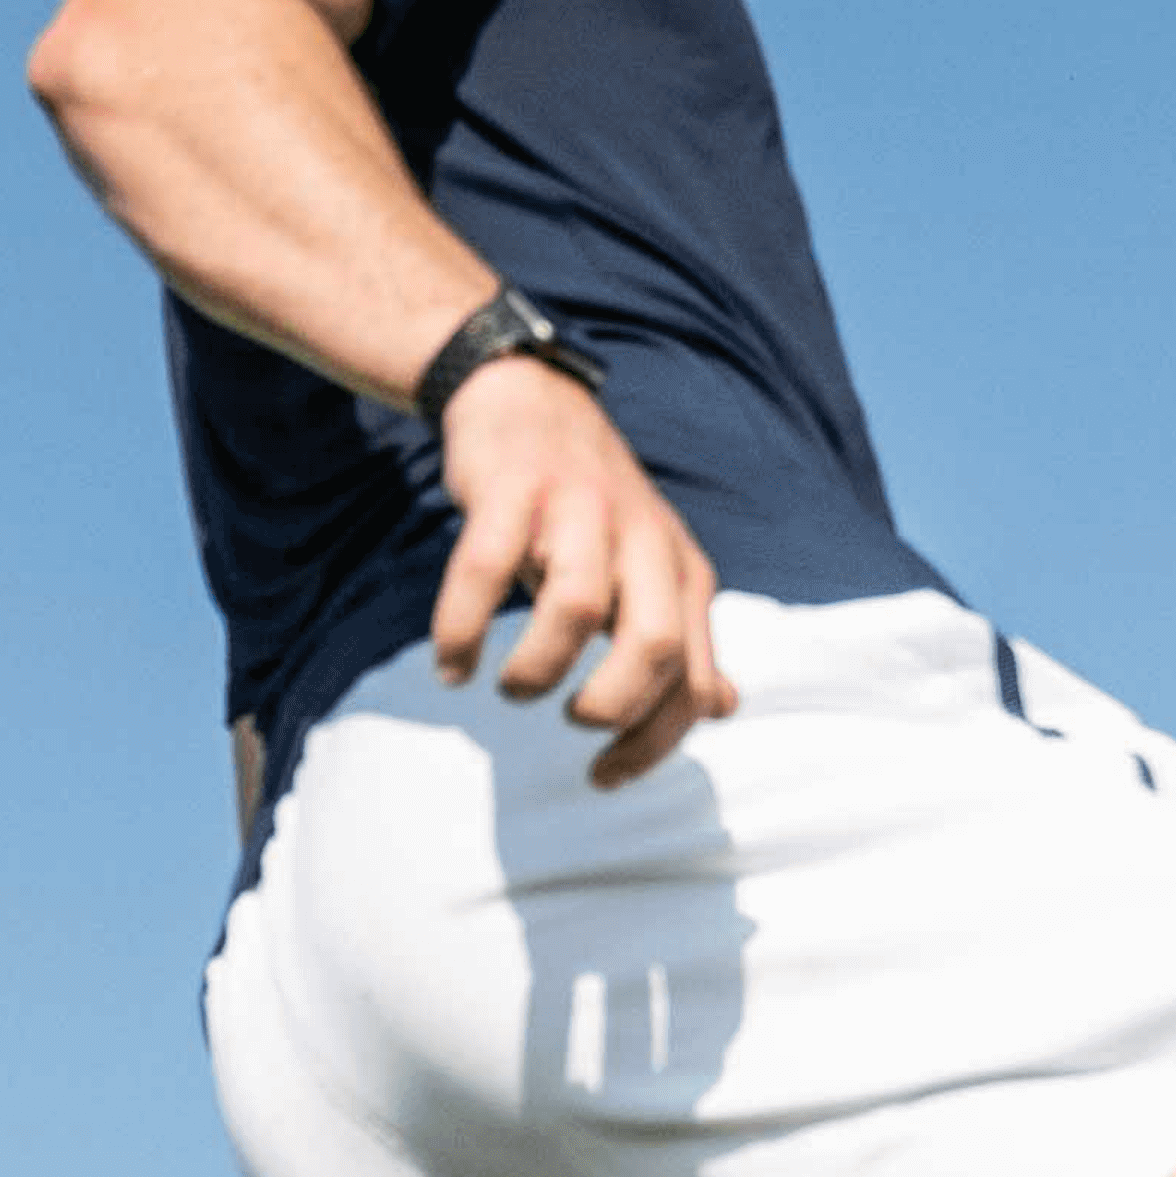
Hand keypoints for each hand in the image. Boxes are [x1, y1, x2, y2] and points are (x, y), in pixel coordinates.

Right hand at [427, 363, 735, 789]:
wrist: (526, 400)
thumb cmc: (587, 508)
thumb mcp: (651, 569)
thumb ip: (684, 638)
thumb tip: (722, 707)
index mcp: (680, 571)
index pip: (692, 677)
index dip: (656, 741)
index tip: (606, 775)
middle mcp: (641, 539)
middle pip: (656, 644)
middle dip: (614, 707)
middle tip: (571, 722)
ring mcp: (577, 509)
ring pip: (577, 607)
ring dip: (538, 669)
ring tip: (512, 688)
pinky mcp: (512, 489)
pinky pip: (485, 570)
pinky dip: (462, 629)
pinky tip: (453, 664)